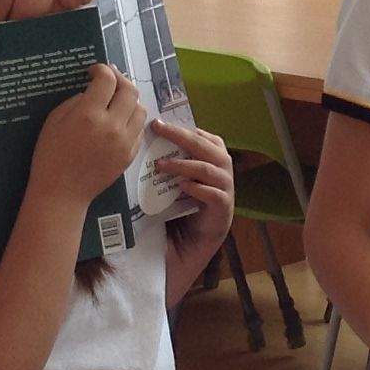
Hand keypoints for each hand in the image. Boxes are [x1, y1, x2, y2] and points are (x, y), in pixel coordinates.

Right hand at [29, 65, 144, 209]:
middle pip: (130, 90)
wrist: (62, 192)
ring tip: (116, 102)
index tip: (93, 72)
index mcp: (89, 115)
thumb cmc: (50, 155)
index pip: (107, 80)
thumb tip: (93, 91)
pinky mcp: (131, 154)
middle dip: (119, 79)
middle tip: (108, 81)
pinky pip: (139, 129)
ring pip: (140, 109)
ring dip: (129, 100)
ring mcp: (125, 141)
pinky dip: (131, 120)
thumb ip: (76, 101)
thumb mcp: (54, 120)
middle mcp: (112, 126)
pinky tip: (118, 122)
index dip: (101, 69)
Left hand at [153, 116, 235, 268]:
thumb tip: (143, 139)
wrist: (187, 246)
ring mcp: (226, 192)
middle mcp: (223, 173)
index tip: (160, 123)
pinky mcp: (223, 212)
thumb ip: (170, 163)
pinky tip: (182, 188)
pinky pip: (215, 196)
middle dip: (182, 136)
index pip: (206, 137)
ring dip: (185, 165)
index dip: (185, 128)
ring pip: (211, 169)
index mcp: (214, 162)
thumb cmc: (178, 210)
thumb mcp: (172, 182)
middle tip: (158, 129)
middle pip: (208, 148)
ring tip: (162, 165)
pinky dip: (198, 189)